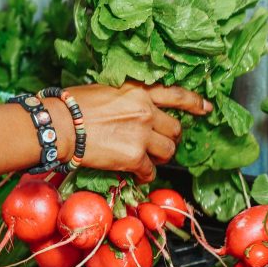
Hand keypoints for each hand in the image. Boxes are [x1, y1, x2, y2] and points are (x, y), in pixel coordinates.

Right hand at [65, 82, 211, 181]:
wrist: (61, 125)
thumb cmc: (74, 106)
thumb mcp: (108, 90)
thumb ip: (129, 99)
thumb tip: (135, 110)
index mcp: (140, 91)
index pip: (177, 95)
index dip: (195, 103)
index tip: (206, 109)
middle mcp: (146, 111)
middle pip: (175, 130)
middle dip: (170, 139)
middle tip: (160, 145)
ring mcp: (142, 135)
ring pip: (167, 152)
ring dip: (159, 158)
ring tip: (146, 160)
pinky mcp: (134, 157)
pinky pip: (150, 171)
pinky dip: (144, 176)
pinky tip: (135, 175)